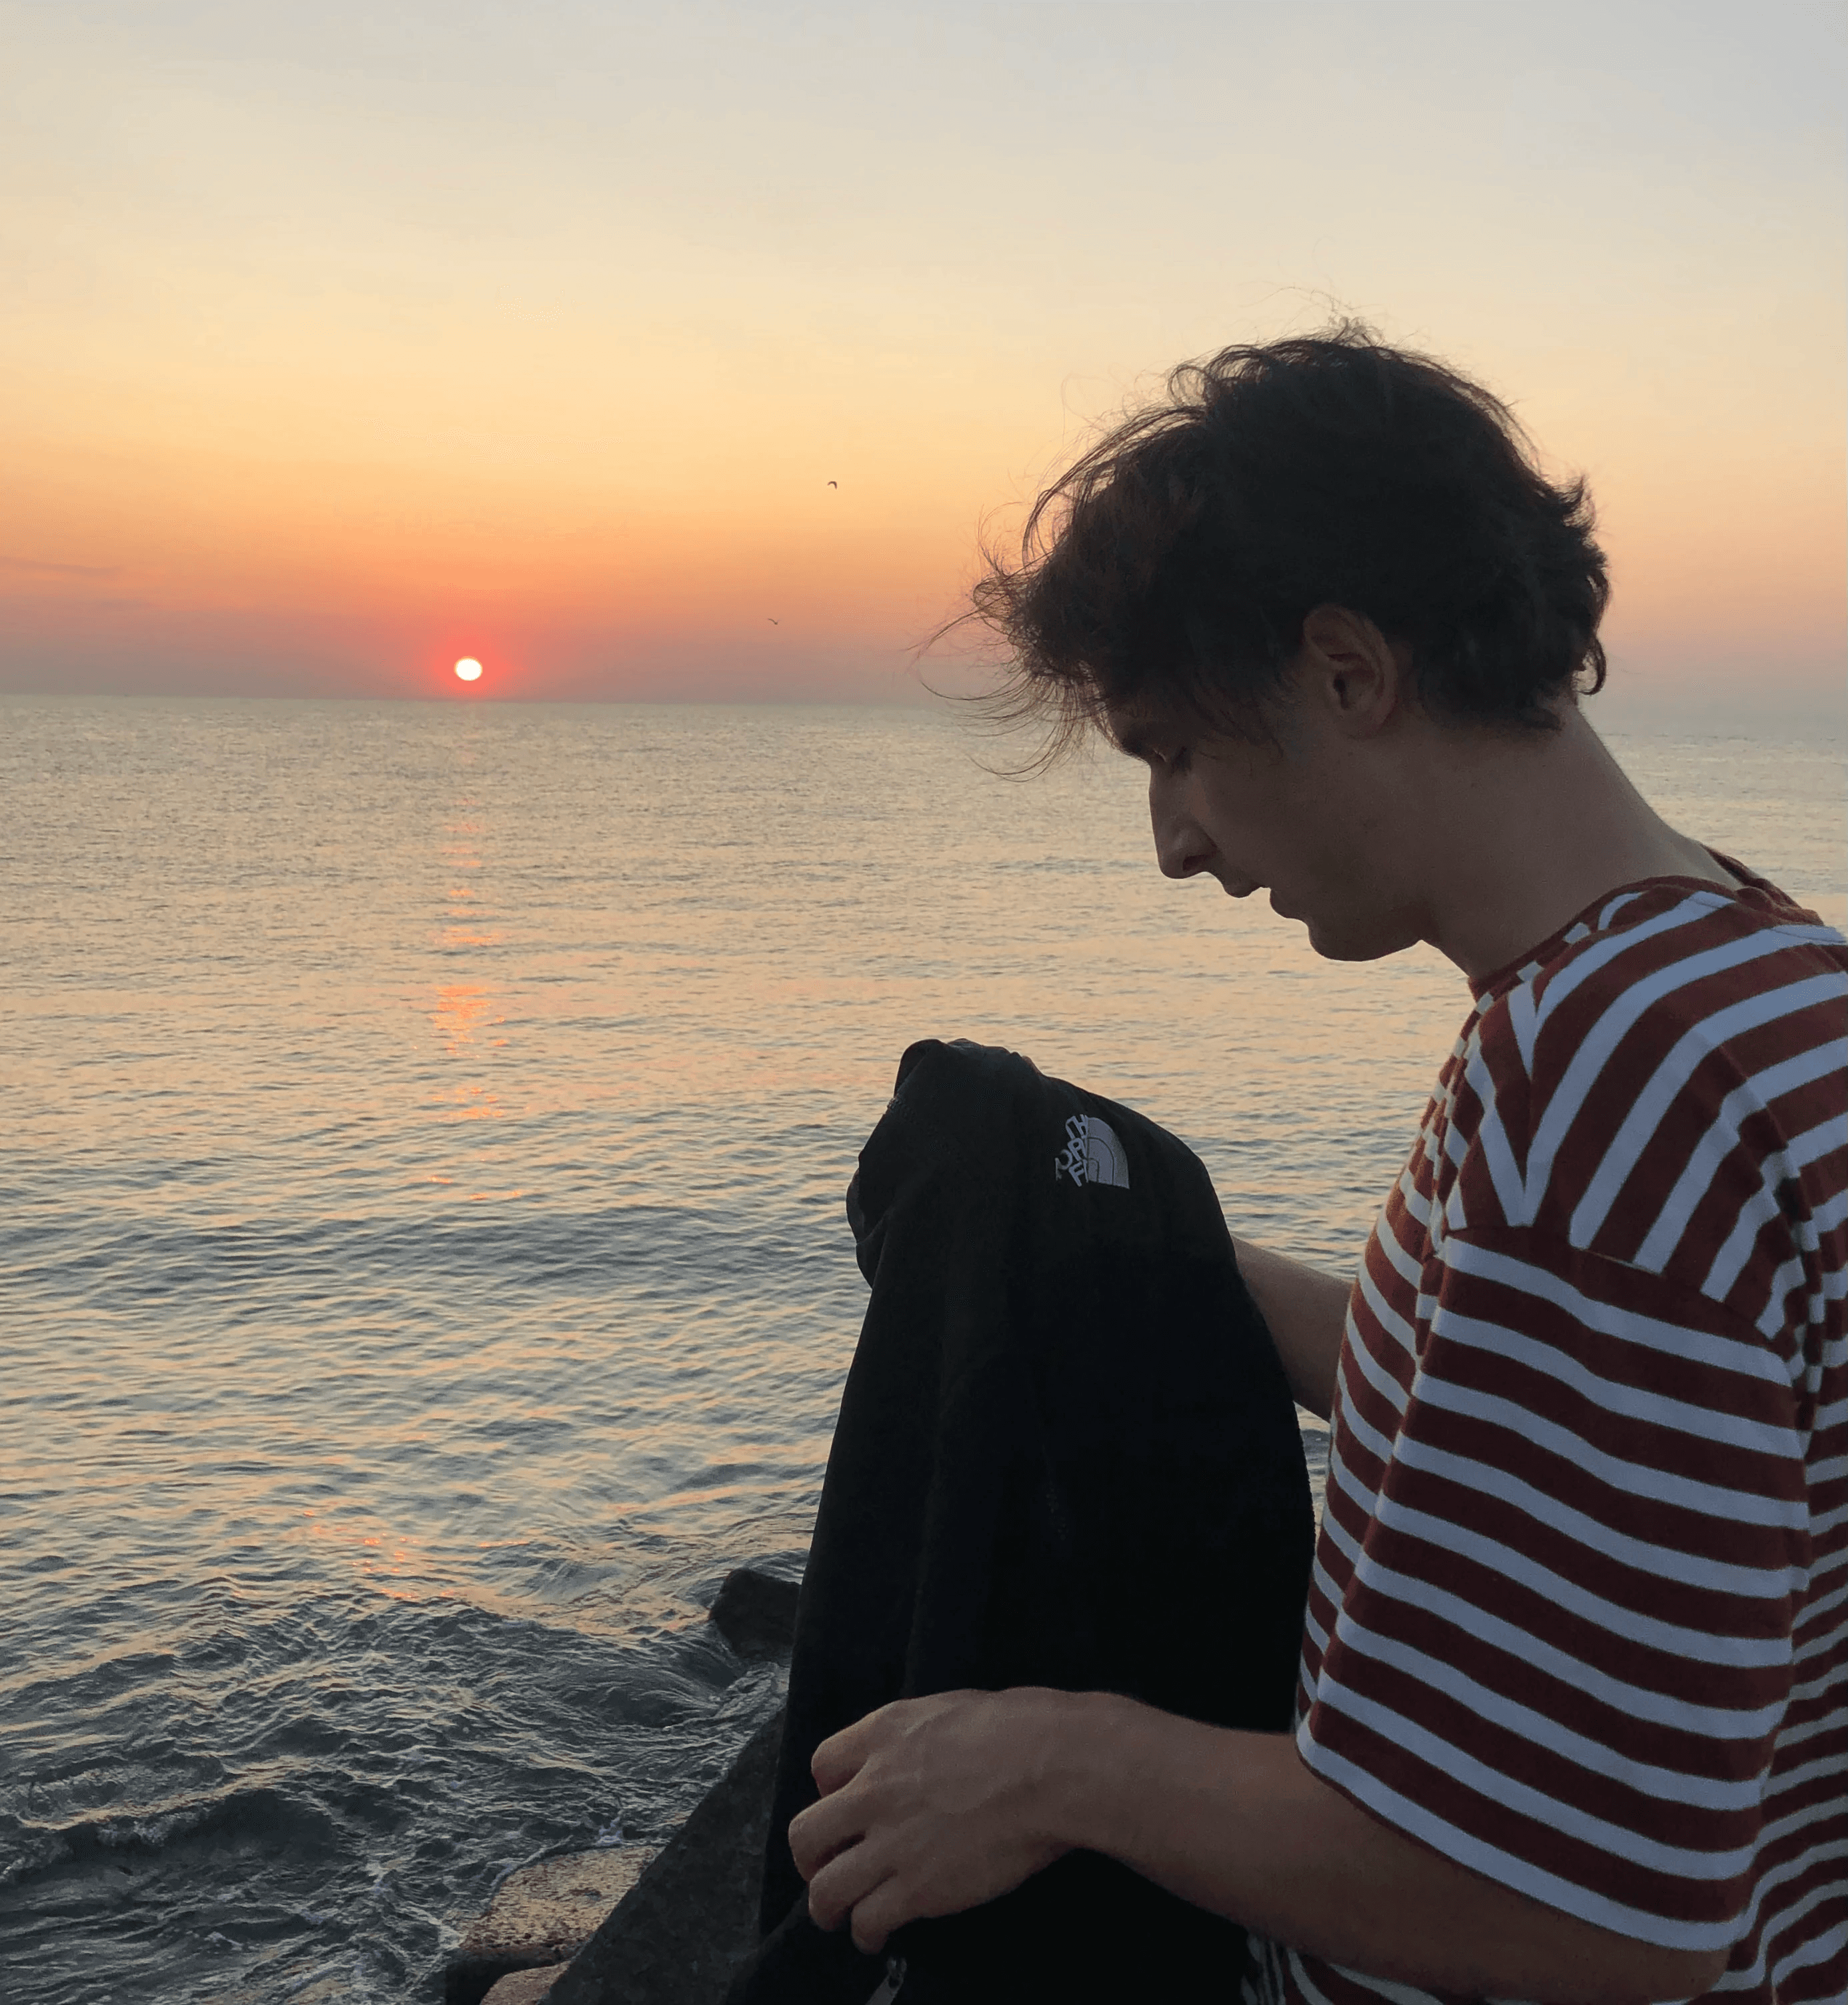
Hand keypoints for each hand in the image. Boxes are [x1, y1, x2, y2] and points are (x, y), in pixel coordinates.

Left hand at [788, 1688, 1077, 1954]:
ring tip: (836, 1916)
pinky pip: (867, 1920)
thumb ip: (919, 1737)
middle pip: (806, 1833)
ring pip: (825, 1888)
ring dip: (826, 1906)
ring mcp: (891, 1841)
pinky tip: (876, 1937)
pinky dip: (865, 1934)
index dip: (829, 1792)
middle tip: (824, 1868)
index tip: (844, 1809)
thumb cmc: (1021, 1729)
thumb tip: (922, 1758)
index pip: (822, 1766)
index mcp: (883, 1733)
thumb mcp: (951, 1709)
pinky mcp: (916, 1888)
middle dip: (810, 1857)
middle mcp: (873, 1787)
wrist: (1049, 1767)